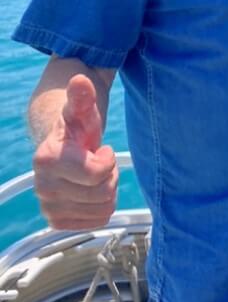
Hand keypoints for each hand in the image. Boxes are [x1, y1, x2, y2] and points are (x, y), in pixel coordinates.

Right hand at [33, 74, 117, 229]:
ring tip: (95, 175)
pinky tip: (92, 191)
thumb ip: (82, 97)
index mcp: (46, 160)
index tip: (102, 149)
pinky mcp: (57, 222)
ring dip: (107, 191)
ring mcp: (48, 207)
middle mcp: (43, 188)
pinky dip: (102, 207)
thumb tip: (80, 80)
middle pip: (103, 192)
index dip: (108, 160)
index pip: (97, 173)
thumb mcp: (83, 111)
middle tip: (99, 163)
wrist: (64, 150)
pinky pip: (97, 221)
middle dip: (110, 176)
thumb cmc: (77, 129)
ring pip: (103, 208)